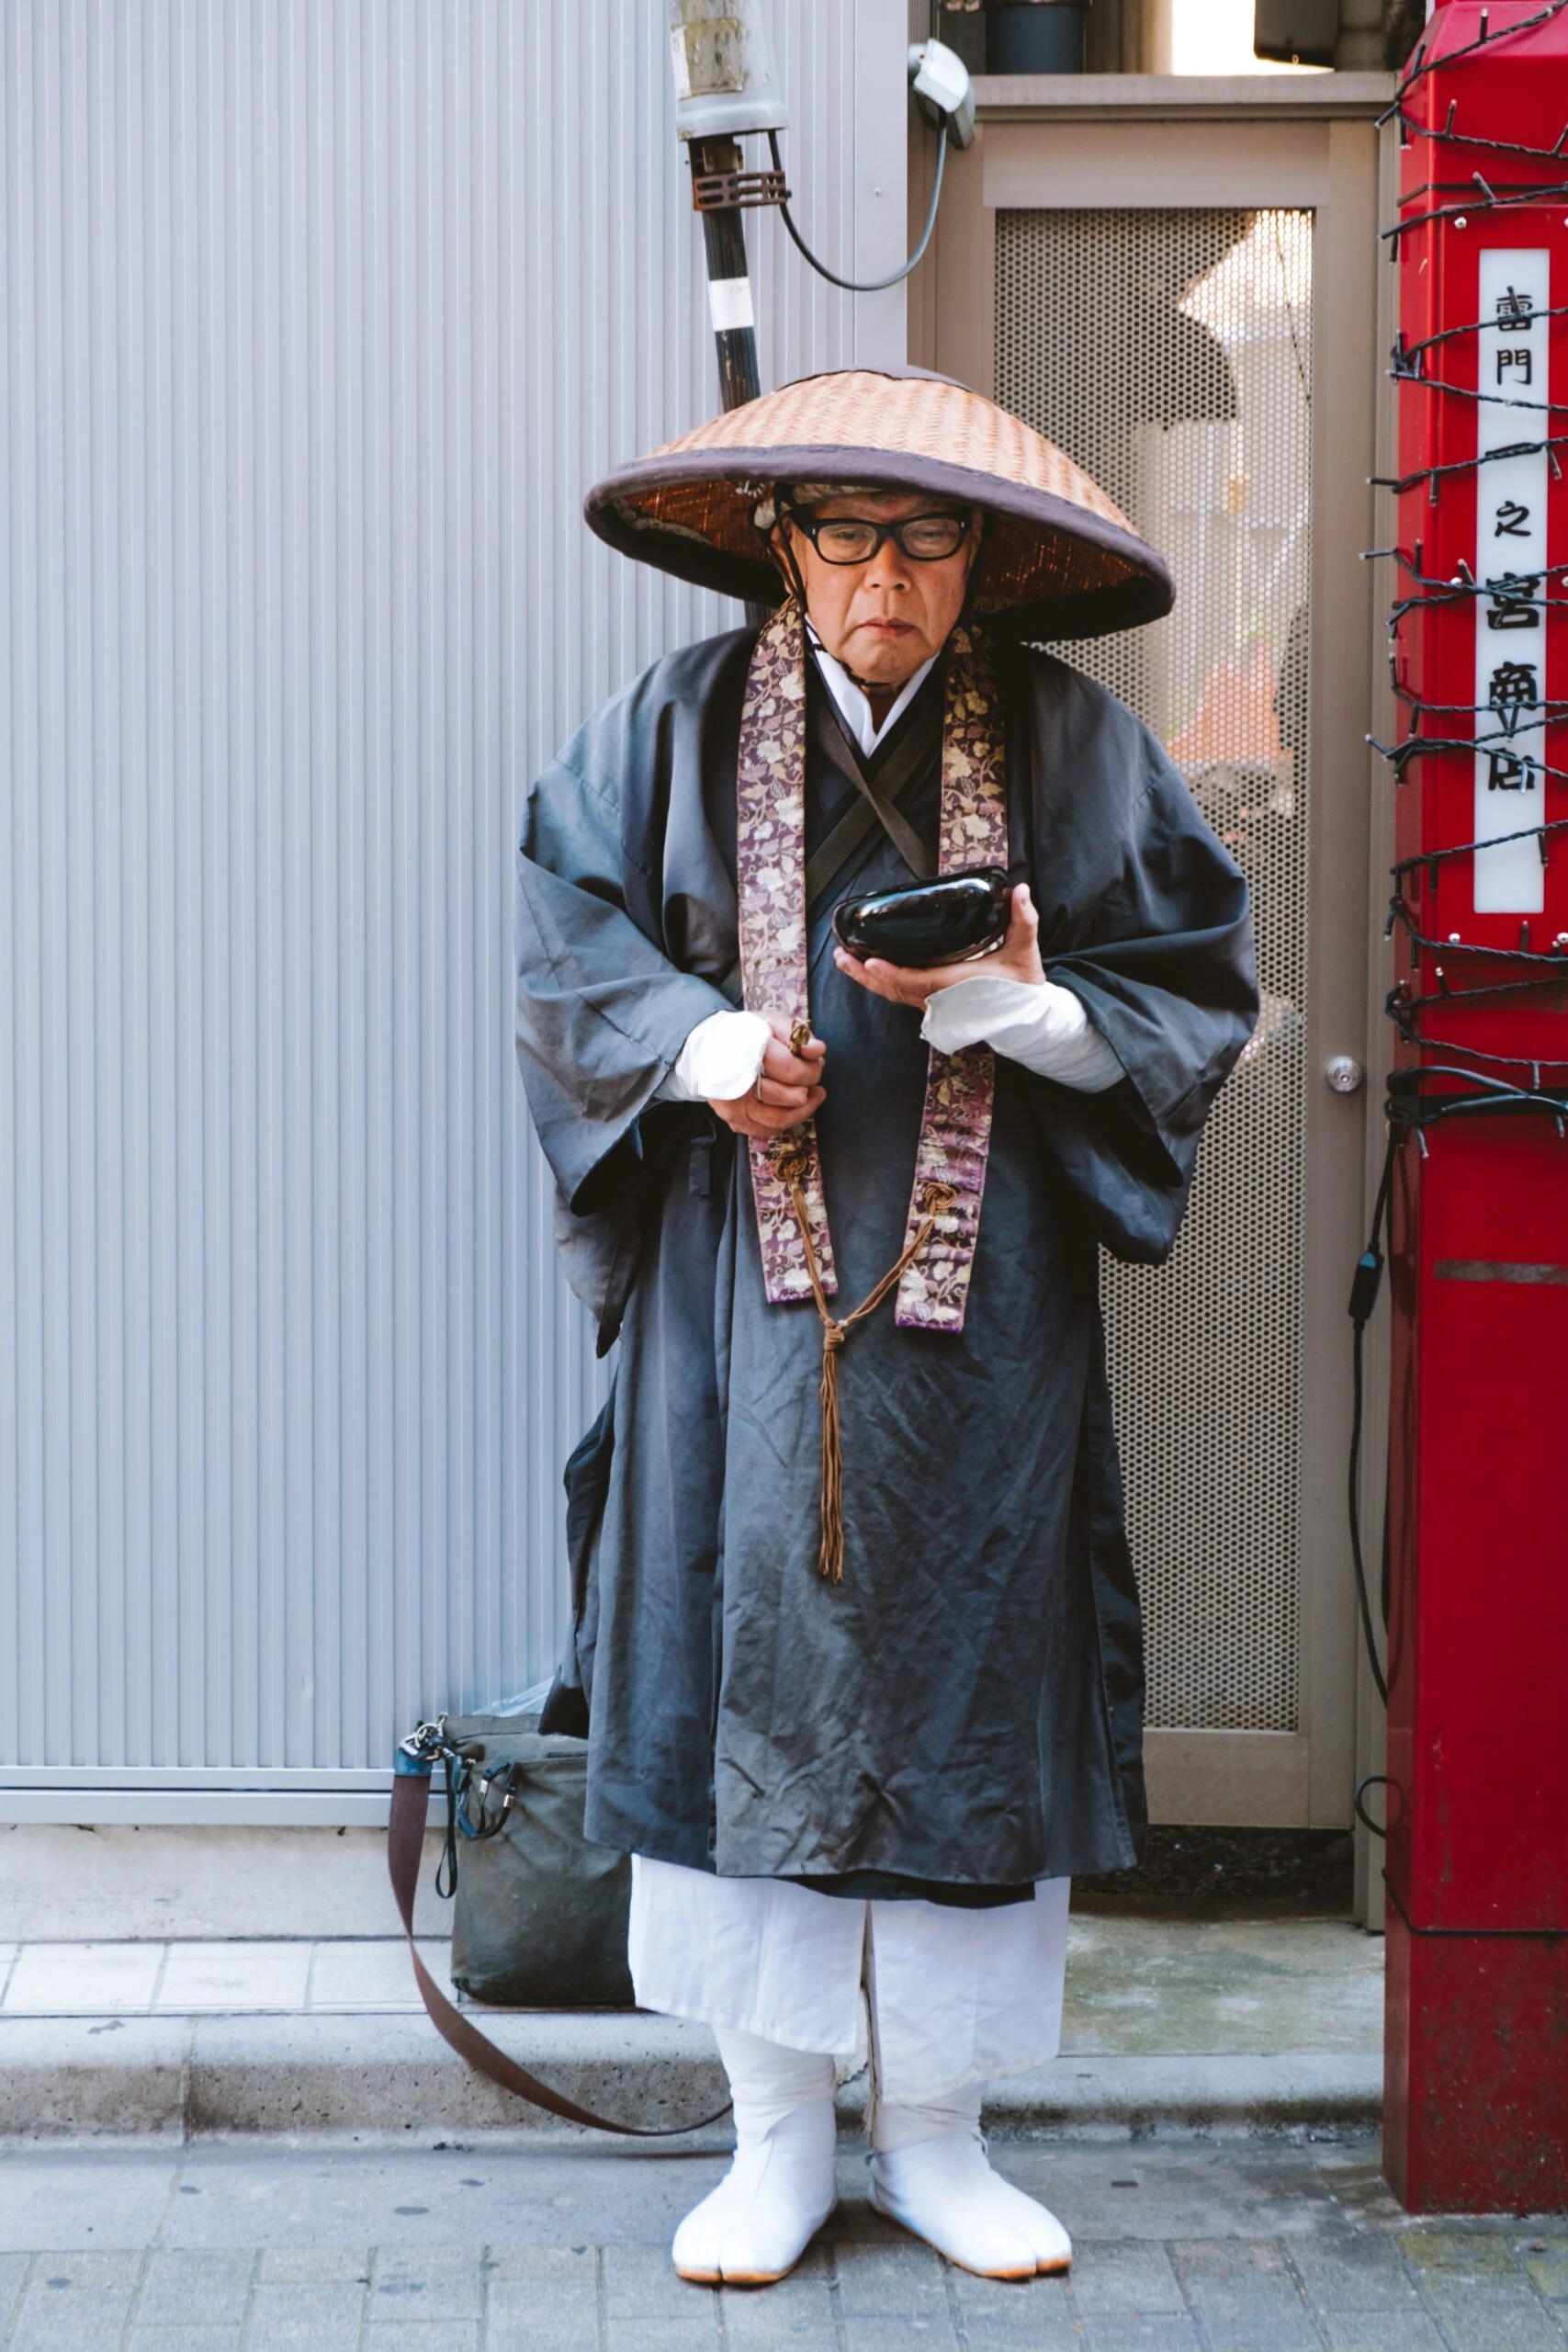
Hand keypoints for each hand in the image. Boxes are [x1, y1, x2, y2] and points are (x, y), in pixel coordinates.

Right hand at [708, 1011, 826, 1139]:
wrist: (707, 1050)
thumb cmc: (744, 1036)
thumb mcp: (771, 1023)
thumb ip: (798, 1034)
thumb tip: (817, 1051)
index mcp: (749, 1055)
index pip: (793, 1071)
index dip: (812, 1070)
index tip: (816, 1064)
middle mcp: (740, 1085)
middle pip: (791, 1097)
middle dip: (809, 1089)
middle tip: (812, 1080)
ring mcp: (736, 1106)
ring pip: (781, 1119)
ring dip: (803, 1110)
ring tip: (810, 1096)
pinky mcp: (734, 1120)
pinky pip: (767, 1130)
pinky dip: (783, 1122)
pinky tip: (789, 1108)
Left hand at [832, 881, 1046, 1008]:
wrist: (1025, 1016)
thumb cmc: (1022, 985)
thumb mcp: (1025, 950)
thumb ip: (1024, 919)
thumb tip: (1021, 890)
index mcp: (957, 985)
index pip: (917, 981)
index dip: (892, 973)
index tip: (869, 961)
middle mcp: (939, 997)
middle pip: (894, 988)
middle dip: (865, 973)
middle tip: (842, 955)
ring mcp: (933, 1002)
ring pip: (893, 993)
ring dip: (866, 978)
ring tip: (844, 959)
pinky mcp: (931, 1002)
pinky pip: (899, 993)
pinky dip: (880, 982)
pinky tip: (865, 969)